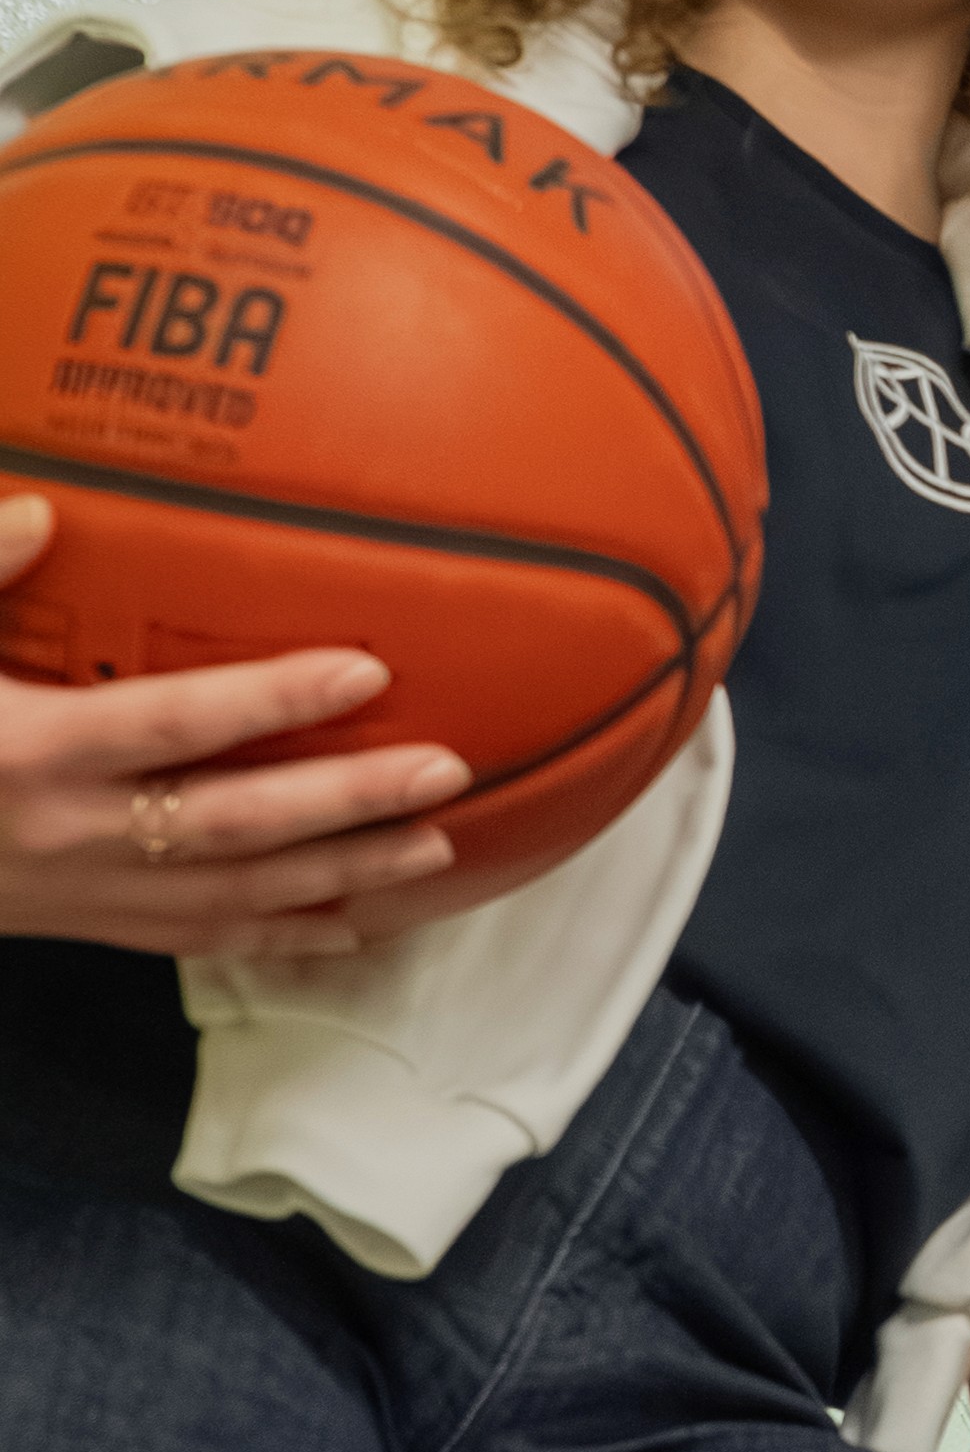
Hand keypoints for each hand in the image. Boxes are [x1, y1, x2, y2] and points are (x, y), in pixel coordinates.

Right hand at [0, 499, 465, 958]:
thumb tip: (44, 509)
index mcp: (30, 752)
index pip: (174, 723)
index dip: (272, 702)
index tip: (367, 670)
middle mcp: (71, 834)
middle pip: (234, 826)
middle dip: (346, 804)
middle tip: (446, 772)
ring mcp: (84, 895)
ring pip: (235, 898)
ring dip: (342, 877)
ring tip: (438, 850)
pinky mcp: (88, 930)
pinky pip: (201, 941)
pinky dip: (286, 938)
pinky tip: (359, 927)